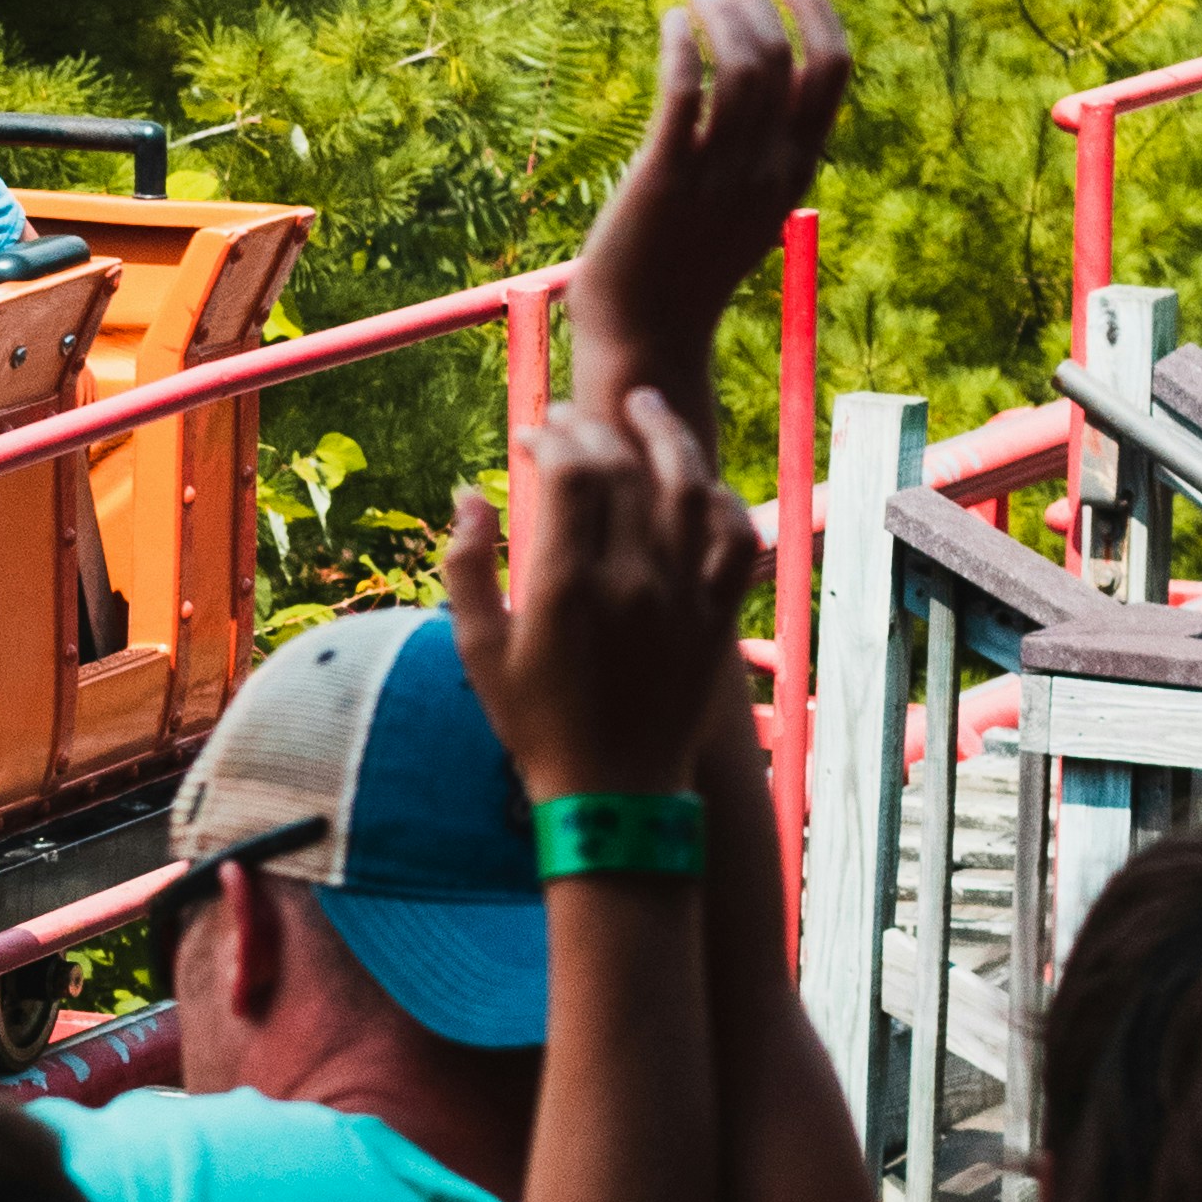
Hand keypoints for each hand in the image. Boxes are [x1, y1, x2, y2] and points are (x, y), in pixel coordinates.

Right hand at [448, 396, 758, 805]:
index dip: (552, 435)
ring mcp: (682, 595)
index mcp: (566, 584)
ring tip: (646, 407)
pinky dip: (721, 501)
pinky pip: (735, 540)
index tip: (532, 433)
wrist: (613, 794)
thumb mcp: (478, 651)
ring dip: (668, 436)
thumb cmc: (535, 725)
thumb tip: (469, 494)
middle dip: (596, 427)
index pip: (570, 471)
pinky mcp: (718, 616)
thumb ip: (466, 567)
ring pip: (688, 487)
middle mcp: (631, 578)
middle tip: (575, 414)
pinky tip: (699, 483)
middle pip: (624, 468)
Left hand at [565, 0, 849, 438]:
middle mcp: (765, 168)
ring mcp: (717, 173)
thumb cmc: (687, 267)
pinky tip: (670, 22)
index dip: (816, 11)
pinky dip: (682, 43)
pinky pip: (685, 91)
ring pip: (740, 64)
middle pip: (781, 54)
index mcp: (795, 170)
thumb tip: (764, 85)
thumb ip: (762, 150)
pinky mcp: (664, 177)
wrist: (646, 333)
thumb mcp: (746, 206)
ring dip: (718, 10)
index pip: (832, 71)